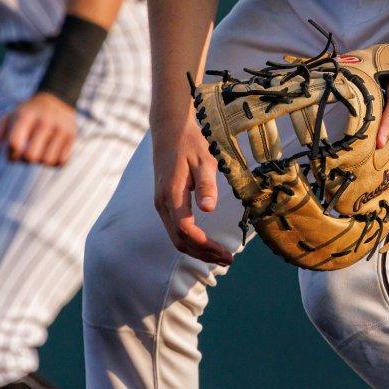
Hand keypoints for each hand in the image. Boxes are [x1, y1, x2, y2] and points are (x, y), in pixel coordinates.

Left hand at [0, 92, 76, 166]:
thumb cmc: (26, 114)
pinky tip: (50, 153)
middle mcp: (44, 121)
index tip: (12, 152)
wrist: (56, 101)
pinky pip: (61, 162)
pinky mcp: (72, 136)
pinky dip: (53, 163)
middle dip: (25, 160)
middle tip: (25, 155)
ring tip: (39, 153)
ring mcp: (60, 129)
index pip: (14, 144)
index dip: (10, 155)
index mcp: (26, 115)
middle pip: (31, 156)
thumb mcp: (8, 118)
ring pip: (47, 162)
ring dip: (40, 162)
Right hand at [151, 117, 232, 265]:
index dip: (205, 245)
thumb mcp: (204, 160)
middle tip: (228, 259)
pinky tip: (206, 243)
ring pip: (175, 237)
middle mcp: (162, 203)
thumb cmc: (190, 142)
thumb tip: (209, 210)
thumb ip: (206, 185)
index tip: (225, 251)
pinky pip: (174, 229)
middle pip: (179, 240)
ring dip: (197, 250)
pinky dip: (190, 241)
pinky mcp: (163, 202)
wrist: (169, 129)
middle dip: (203, 254)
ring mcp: (160, 203)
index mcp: (172, 194)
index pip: (185, 230)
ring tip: (220, 256)